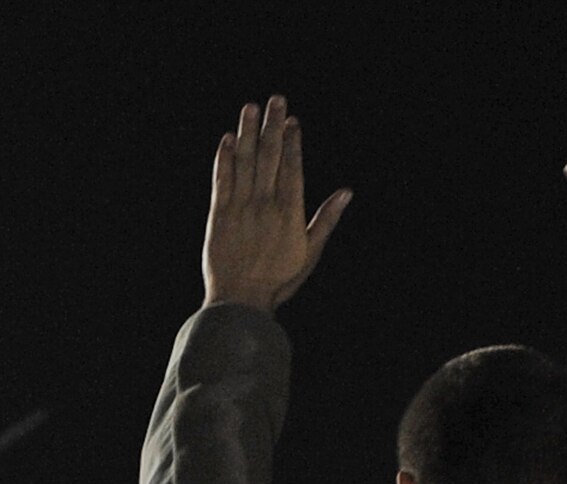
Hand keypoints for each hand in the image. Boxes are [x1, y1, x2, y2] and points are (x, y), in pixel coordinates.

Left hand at [202, 95, 352, 311]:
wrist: (240, 300)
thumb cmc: (279, 280)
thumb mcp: (310, 253)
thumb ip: (326, 220)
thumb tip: (347, 193)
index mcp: (290, 212)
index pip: (292, 167)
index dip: (293, 141)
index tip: (293, 120)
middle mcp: (265, 204)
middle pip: (270, 156)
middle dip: (273, 126)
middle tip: (276, 99)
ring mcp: (240, 207)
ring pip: (245, 162)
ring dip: (248, 133)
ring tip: (251, 108)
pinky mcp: (218, 215)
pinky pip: (222, 180)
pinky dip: (224, 159)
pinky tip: (227, 139)